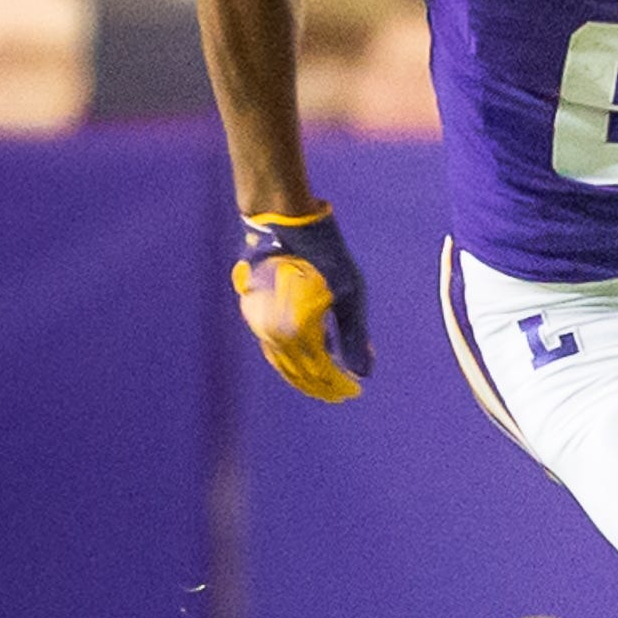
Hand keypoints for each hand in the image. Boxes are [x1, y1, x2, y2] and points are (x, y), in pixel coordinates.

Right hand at [233, 206, 370, 400]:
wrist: (283, 223)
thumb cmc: (325, 253)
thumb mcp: (351, 292)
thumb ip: (355, 335)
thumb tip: (364, 373)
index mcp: (298, 326)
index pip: (320, 369)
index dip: (338, 383)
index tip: (355, 391)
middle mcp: (273, 329)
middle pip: (299, 371)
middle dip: (321, 386)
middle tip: (342, 394)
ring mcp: (258, 322)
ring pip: (281, 363)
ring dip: (302, 377)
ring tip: (324, 385)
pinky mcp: (253, 314)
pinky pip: (271, 348)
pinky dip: (288, 360)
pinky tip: (304, 361)